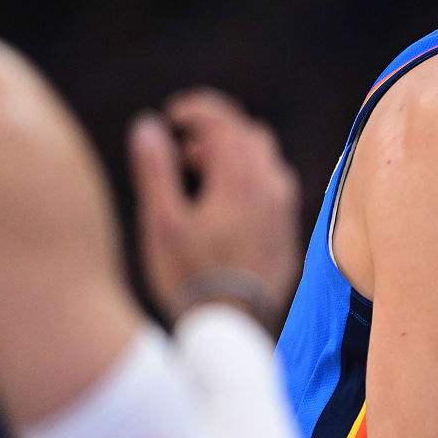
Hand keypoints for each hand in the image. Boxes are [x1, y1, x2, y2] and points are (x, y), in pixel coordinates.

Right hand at [128, 89, 300, 328]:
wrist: (232, 328)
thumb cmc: (191, 277)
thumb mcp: (161, 222)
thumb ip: (155, 168)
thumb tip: (149, 126)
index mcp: (241, 180)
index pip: (225, 121)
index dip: (198, 108)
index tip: (172, 114)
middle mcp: (272, 190)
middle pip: (248, 136)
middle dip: (215, 132)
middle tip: (183, 151)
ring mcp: (285, 213)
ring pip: (265, 162)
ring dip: (233, 157)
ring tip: (199, 177)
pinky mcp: (288, 234)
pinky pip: (274, 190)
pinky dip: (249, 181)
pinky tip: (223, 207)